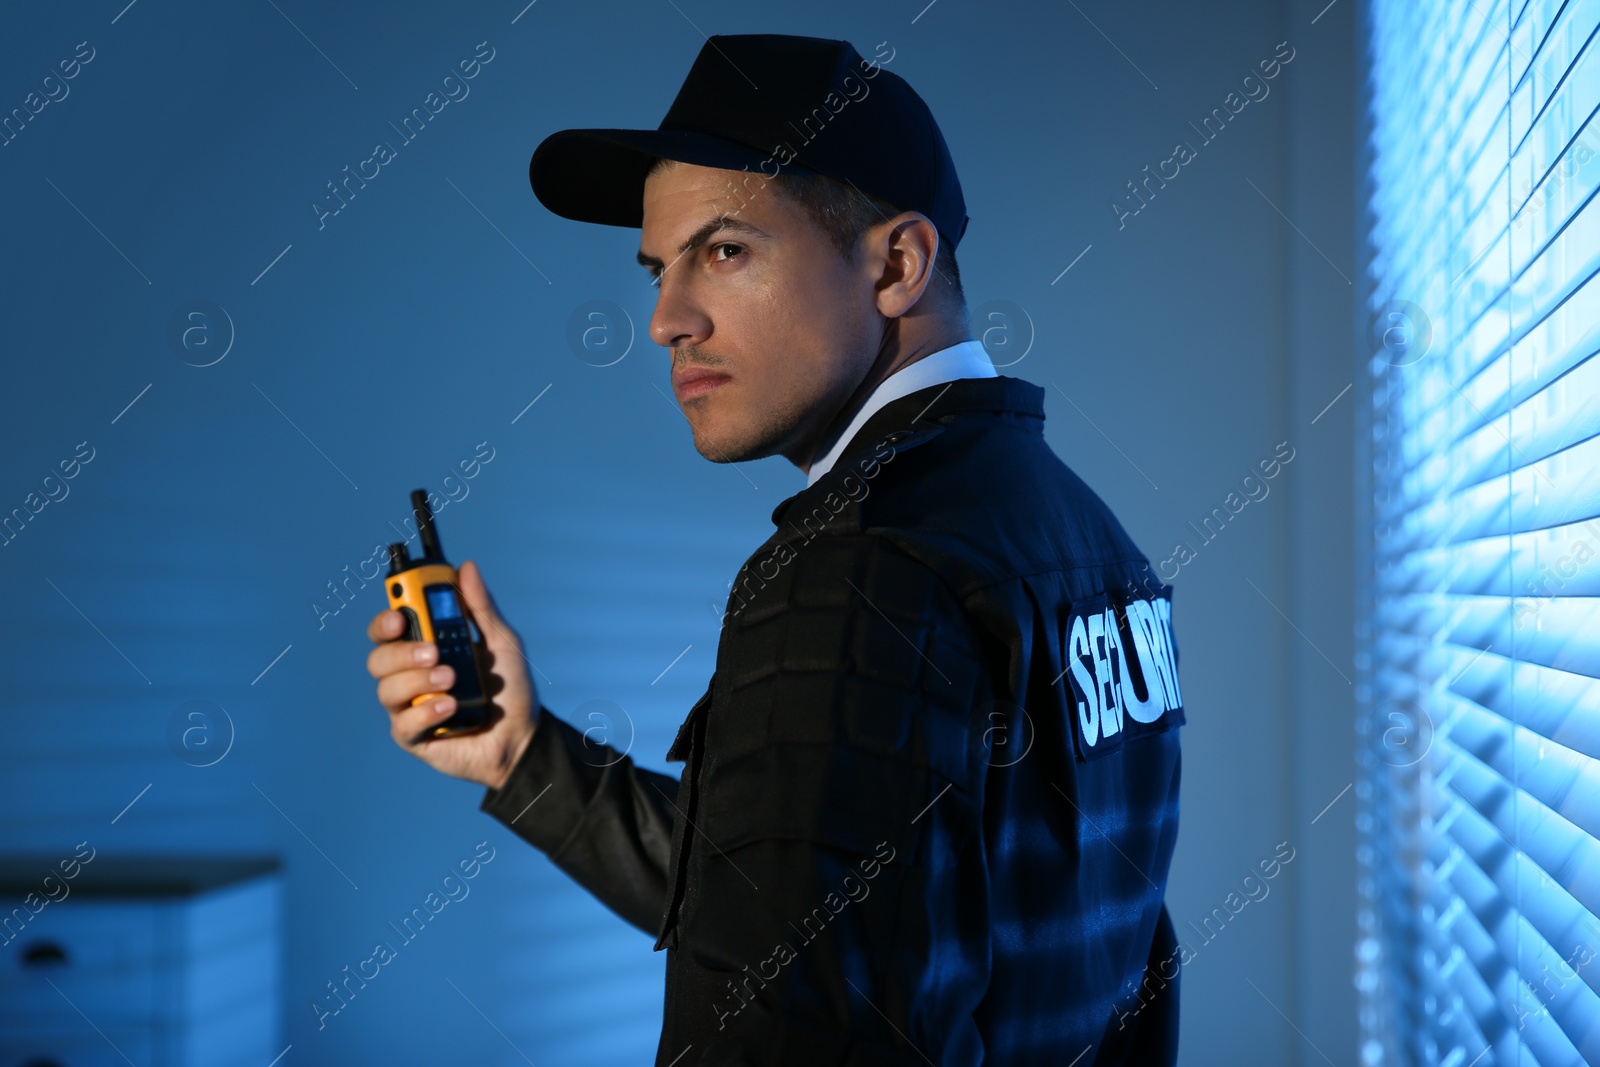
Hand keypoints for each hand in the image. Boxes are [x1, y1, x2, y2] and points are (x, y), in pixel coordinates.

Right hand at [367, 559, 536, 790]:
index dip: (386, 619)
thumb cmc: (509, 687)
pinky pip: (403, 723)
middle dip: (402, 651)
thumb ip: (482, 608)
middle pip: (379, 657)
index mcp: (425, 647)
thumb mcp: (502, 642)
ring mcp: (408, 707)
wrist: (523, 735)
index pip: (389, 629)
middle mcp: (409, 675)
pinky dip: (426, 712)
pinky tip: (450, 708)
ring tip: (452, 680)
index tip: (399, 615)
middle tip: (434, 652)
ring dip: (418, 681)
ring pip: (386, 689)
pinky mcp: (413, 736)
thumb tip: (467, 567)